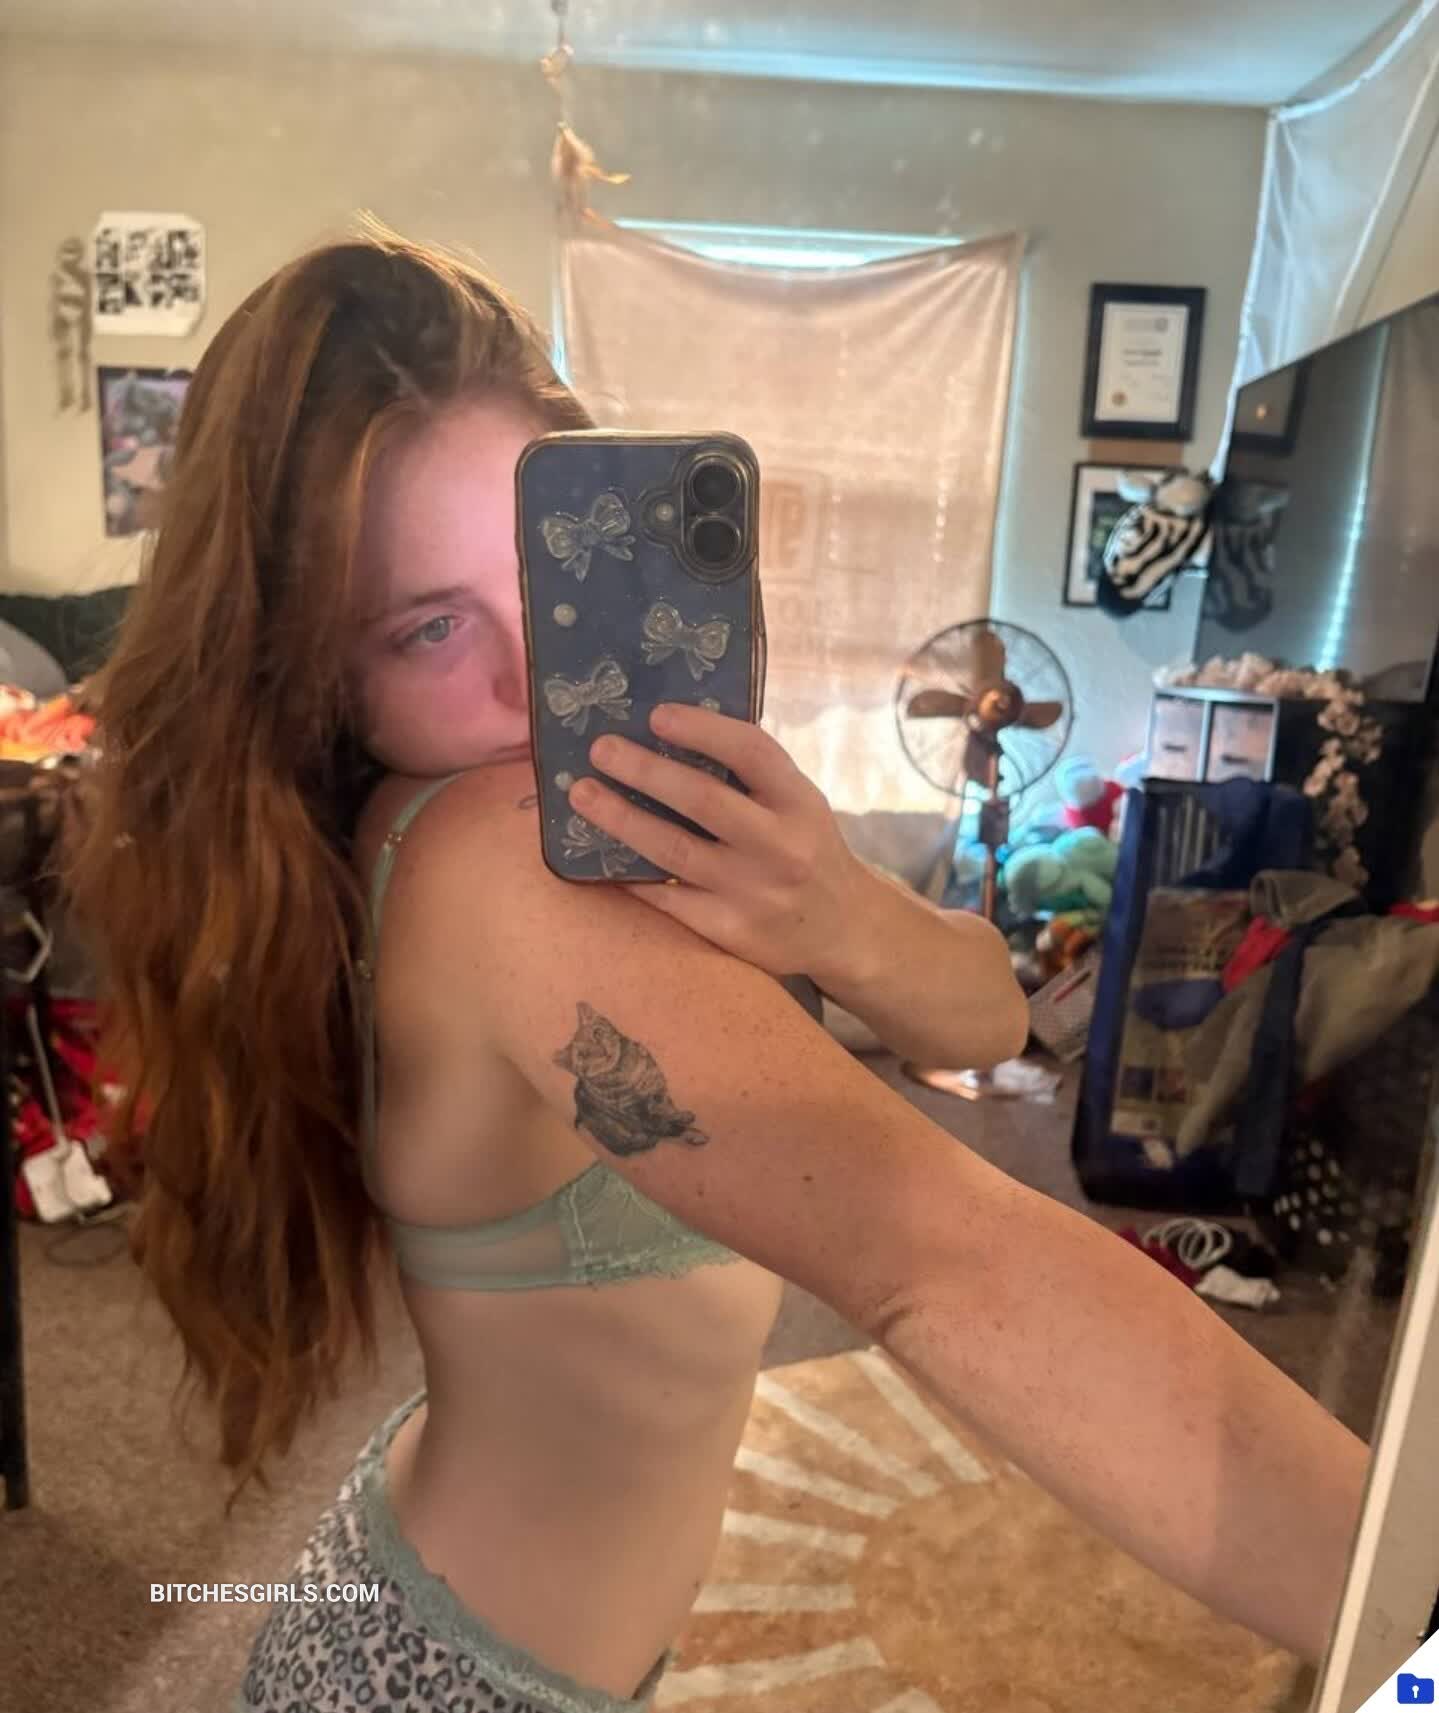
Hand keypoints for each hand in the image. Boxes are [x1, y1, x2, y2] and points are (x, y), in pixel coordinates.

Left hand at [565, 703, 874, 982]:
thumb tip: (674, 730)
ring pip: (674, 849)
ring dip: (621, 819)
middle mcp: (781, 846)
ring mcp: (754, 891)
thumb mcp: (801, 805)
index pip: (751, 752)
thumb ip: (754, 775)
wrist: (843, 931)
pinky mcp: (730, 930)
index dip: (702, 729)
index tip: (656, 715)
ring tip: (582, 795)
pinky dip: (631, 874)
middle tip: (600, 750)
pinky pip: (668, 898)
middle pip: (703, 799)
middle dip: (645, 770)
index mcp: (800, 802)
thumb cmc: (807, 851)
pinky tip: (599, 855)